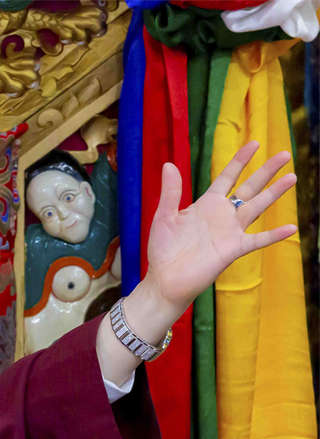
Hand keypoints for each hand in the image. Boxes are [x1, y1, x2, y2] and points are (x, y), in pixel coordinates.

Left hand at [145, 141, 296, 314]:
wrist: (164, 280)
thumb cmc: (162, 250)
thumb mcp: (164, 217)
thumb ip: (170, 192)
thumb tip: (168, 164)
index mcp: (206, 204)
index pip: (227, 177)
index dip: (240, 161)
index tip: (255, 143)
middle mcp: (222, 215)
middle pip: (249, 188)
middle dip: (266, 171)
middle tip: (285, 154)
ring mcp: (230, 232)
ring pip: (257, 207)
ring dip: (274, 193)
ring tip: (292, 177)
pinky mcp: (233, 249)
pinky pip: (258, 240)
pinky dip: (274, 235)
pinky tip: (291, 228)